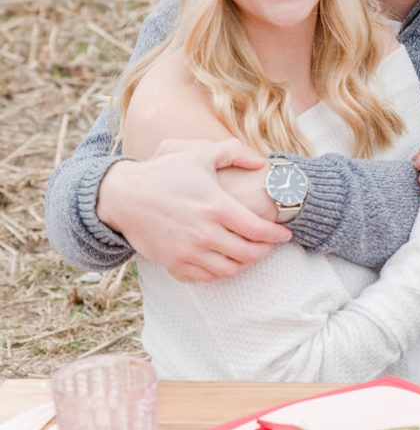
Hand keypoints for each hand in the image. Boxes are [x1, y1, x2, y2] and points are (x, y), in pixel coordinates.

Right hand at [96, 138, 290, 281]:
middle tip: (269, 244)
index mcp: (216, 207)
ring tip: (248, 252)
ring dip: (244, 263)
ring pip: (229, 270)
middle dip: (265, 251)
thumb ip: (233, 152)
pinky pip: (205, 277)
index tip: (284, 233)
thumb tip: (261, 161)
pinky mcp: (174, 264)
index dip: (276, 235)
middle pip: (248, 254)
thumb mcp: (198, 154)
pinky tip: (223, 259)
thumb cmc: (164, 174)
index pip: (257, 230)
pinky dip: (219, 272)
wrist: (125, 197)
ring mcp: (189, 253)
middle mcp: (205, 234)